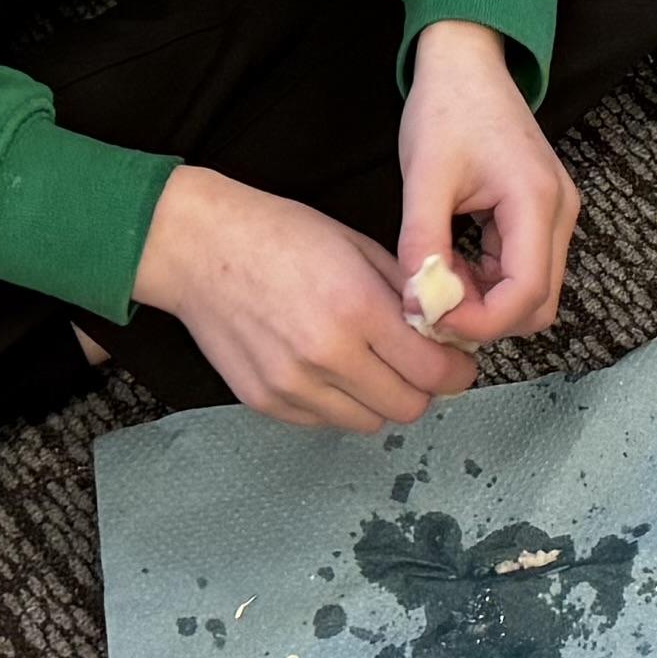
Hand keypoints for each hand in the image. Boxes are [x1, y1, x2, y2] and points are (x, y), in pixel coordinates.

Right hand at [133, 165, 475, 431]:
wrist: (199, 248)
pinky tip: (329, 368)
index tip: (457, 362)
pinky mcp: (266, 402)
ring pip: (368, 423)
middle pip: (407, 408)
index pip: (433, 373)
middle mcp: (327, 356)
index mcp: (357, 309)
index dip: (456, 372)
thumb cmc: (280, 234)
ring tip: (370, 364)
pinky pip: (325, 422)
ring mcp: (293, 385)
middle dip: (423, 388)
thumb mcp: (358, 247)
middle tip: (417, 364)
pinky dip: (339, 404)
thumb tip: (446, 331)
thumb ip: (405, 294)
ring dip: (381, 399)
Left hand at [396, 20, 579, 343]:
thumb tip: (419, 306)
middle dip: (485, 320)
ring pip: (533, 293)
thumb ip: (422, 245)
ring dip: (486, 304)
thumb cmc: (447, 108)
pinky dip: (489, 283)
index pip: (525, 294)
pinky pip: (524, 270)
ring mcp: (556, 214)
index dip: (480, 322)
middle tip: (432, 308)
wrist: (467, 62)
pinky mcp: (542, 214)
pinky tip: (452, 266)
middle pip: (538, 304)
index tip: (431, 316)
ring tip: (436, 284)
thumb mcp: (424, 178)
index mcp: (535, 201)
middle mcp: (559, 213)